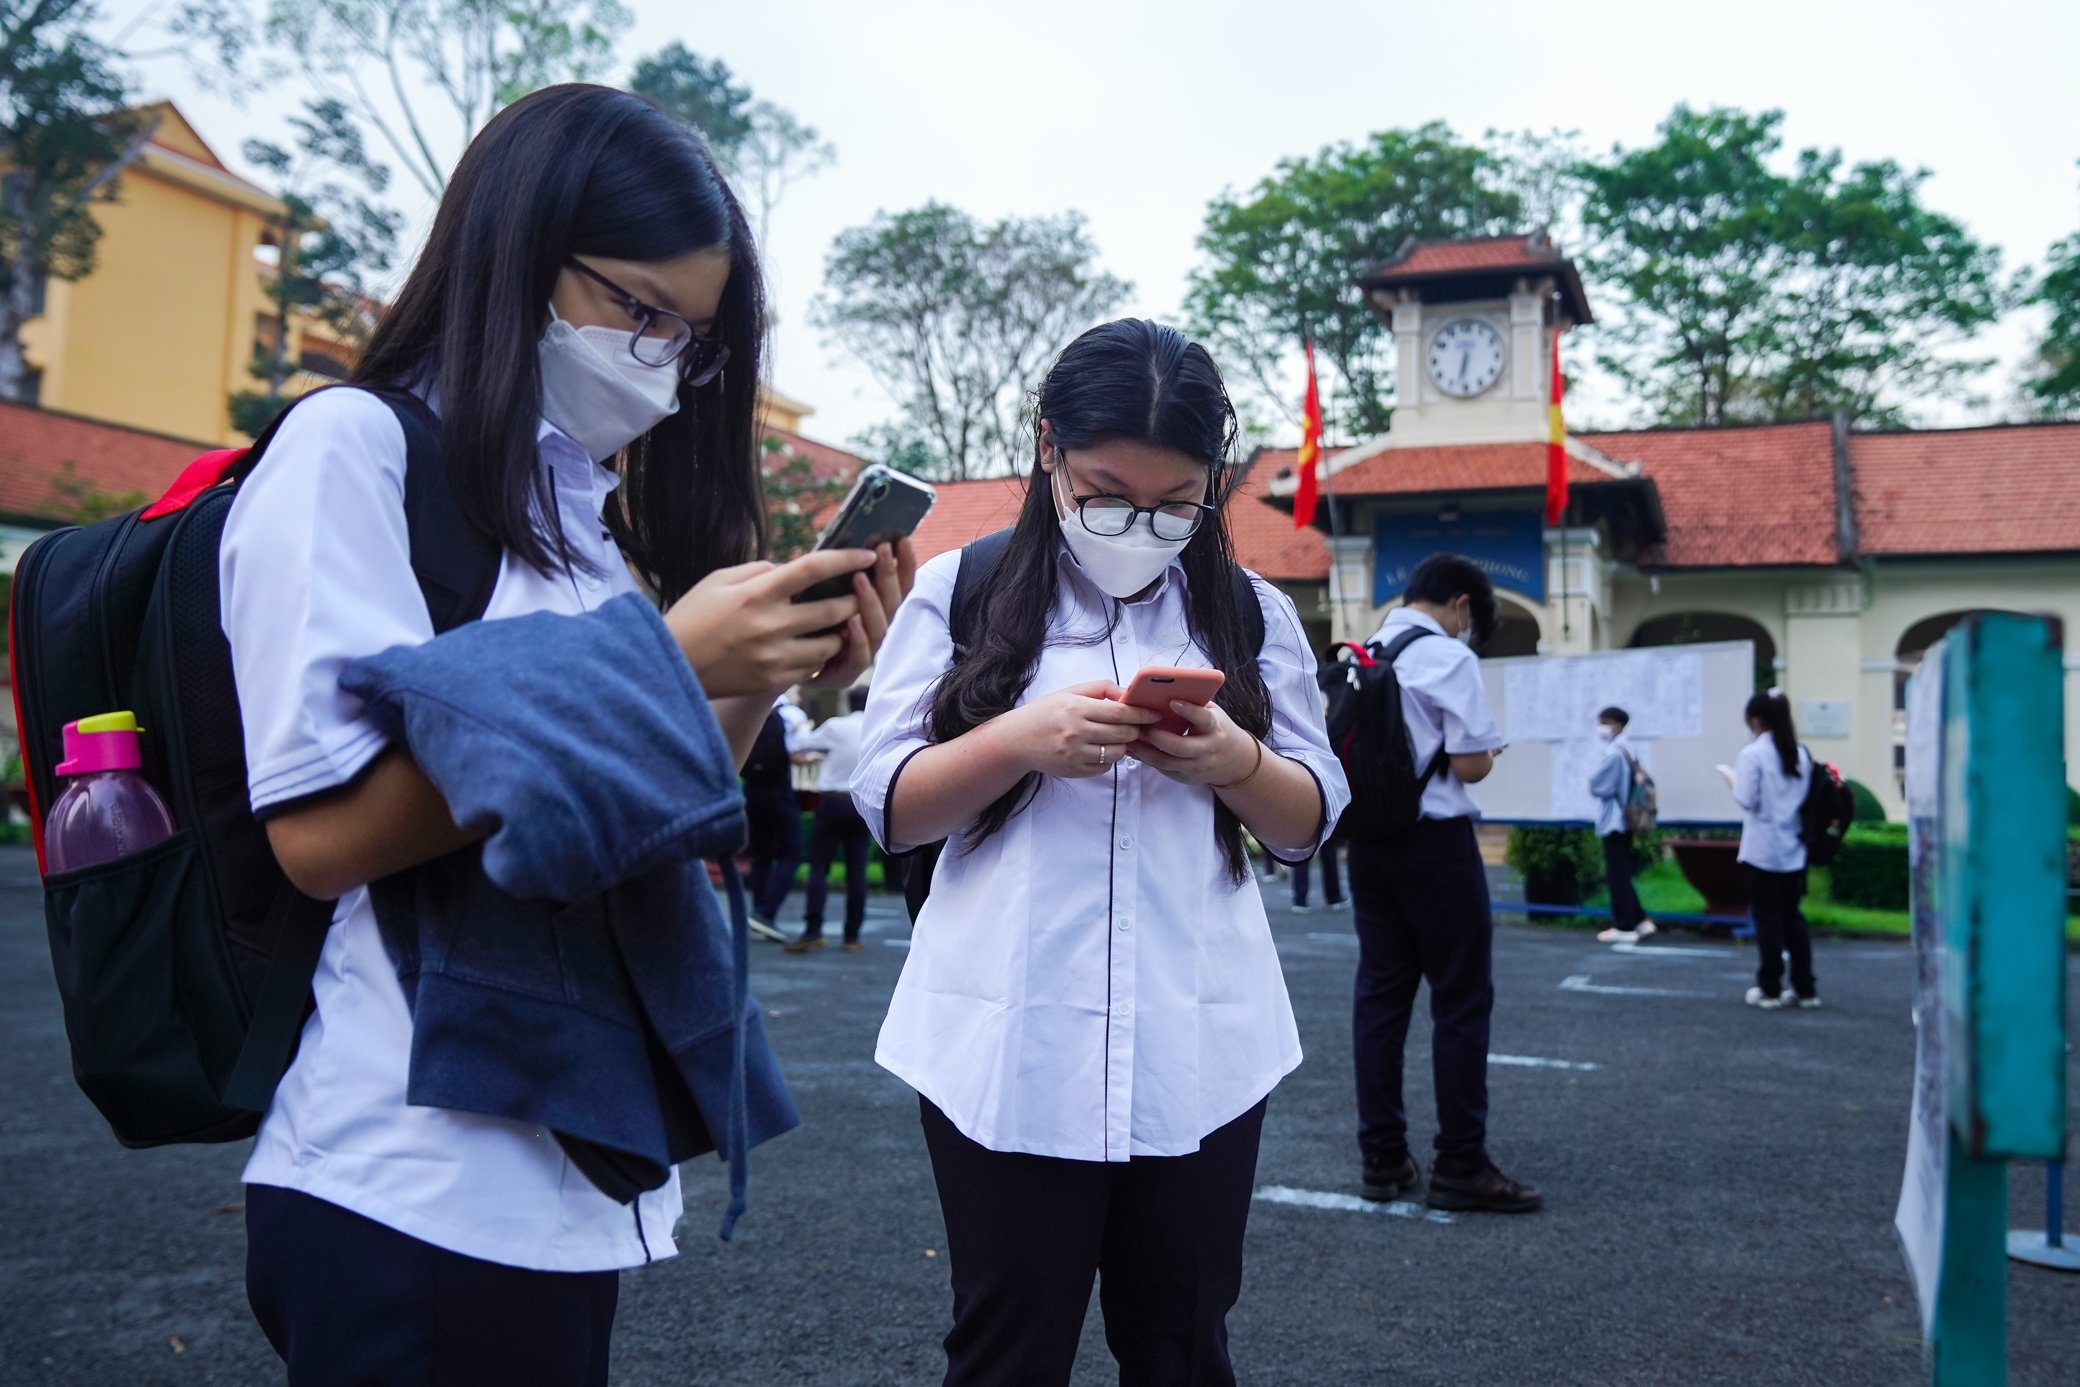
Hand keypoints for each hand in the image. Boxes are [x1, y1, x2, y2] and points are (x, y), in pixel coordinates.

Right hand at [663, 548, 873, 697]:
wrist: (670, 666)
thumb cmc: (694, 616)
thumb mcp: (719, 581)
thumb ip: (759, 571)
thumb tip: (790, 569)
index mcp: (758, 592)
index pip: (814, 568)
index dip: (847, 558)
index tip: (868, 554)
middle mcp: (772, 624)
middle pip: (835, 609)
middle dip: (855, 600)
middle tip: (859, 594)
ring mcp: (775, 656)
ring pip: (831, 643)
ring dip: (840, 632)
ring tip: (835, 623)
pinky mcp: (774, 680)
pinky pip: (813, 667)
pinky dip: (819, 656)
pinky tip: (811, 646)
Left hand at [802, 538, 917, 688]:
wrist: (768, 661)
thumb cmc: (792, 617)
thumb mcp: (811, 587)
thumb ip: (831, 570)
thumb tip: (848, 535)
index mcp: (871, 607)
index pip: (897, 585)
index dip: (903, 563)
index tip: (901, 539)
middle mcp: (873, 628)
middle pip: (893, 603)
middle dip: (889, 574)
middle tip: (882, 549)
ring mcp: (862, 652)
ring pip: (879, 628)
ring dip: (872, 601)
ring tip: (860, 578)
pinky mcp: (845, 674)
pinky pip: (859, 657)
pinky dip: (859, 638)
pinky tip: (852, 620)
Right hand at [989, 681, 1158, 779]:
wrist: (1017, 739)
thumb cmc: (1046, 712)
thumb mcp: (1070, 692)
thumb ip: (1101, 689)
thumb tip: (1128, 694)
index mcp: (1077, 708)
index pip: (1120, 712)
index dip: (1141, 714)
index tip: (1154, 714)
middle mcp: (1076, 732)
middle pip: (1122, 733)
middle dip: (1136, 730)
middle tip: (1139, 727)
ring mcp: (1075, 754)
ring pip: (1117, 753)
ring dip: (1124, 746)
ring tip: (1119, 738)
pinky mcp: (1074, 770)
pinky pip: (1105, 767)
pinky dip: (1109, 759)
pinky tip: (1102, 749)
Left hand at [1130, 698, 1260, 786]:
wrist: (1234, 761)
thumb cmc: (1216, 729)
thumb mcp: (1212, 712)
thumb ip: (1193, 702)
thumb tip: (1162, 688)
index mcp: (1215, 728)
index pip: (1203, 719)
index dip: (1189, 710)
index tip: (1172, 701)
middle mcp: (1207, 749)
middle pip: (1180, 747)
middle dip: (1158, 736)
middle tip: (1142, 725)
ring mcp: (1196, 766)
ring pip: (1167, 762)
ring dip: (1145, 751)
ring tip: (1130, 737)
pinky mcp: (1185, 777)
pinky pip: (1162, 769)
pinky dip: (1145, 759)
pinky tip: (1133, 749)